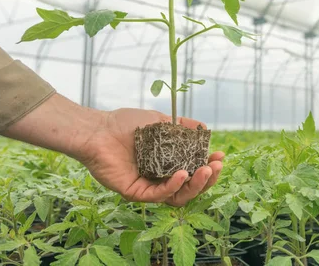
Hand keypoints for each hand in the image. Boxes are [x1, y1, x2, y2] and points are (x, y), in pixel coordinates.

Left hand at [4, 94, 223, 206]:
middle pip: (190, 187)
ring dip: (195, 185)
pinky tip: (183, 174)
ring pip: (178, 196)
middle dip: (207, 178)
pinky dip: (173, 186)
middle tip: (216, 166)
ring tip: (205, 171)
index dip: (208, 166)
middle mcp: (160, 177)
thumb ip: (182, 126)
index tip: (220, 155)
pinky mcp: (136, 193)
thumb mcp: (160, 121)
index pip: (193, 170)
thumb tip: (205, 128)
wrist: (98, 129)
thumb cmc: (126, 124)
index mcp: (168, 163)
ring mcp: (149, 186)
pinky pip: (158, 195)